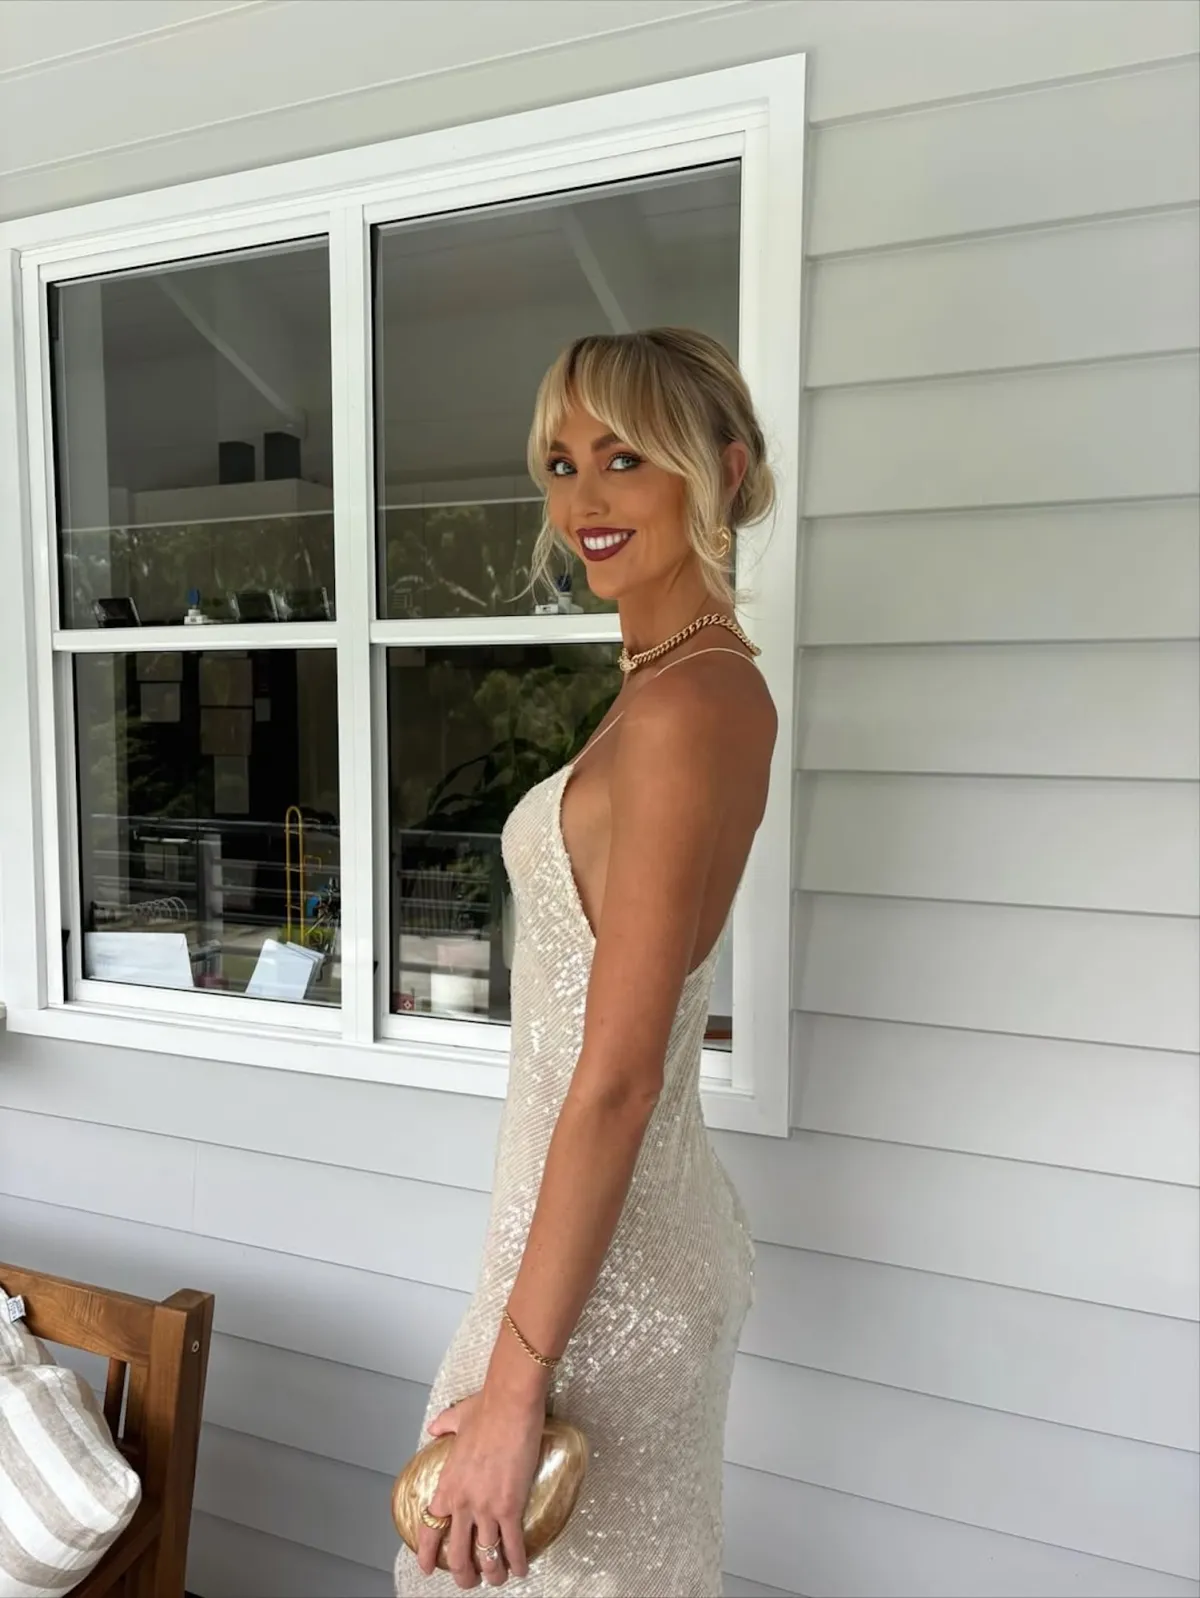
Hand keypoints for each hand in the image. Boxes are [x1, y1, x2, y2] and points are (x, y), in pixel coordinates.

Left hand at [417, 1390, 543, 1587]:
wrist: (509, 1405)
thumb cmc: (486, 1408)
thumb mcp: (456, 1419)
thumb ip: (443, 1426)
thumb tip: (435, 1427)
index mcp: (447, 1485)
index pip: (430, 1528)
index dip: (427, 1553)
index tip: (427, 1567)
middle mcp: (463, 1503)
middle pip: (459, 1553)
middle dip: (463, 1574)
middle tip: (469, 1581)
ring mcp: (486, 1508)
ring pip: (486, 1556)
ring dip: (492, 1573)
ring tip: (497, 1579)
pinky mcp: (510, 1507)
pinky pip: (512, 1545)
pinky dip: (516, 1562)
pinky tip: (520, 1569)